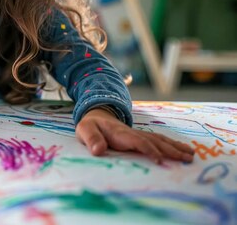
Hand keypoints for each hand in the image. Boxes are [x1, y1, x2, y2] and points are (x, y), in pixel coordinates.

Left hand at [75, 107, 194, 163]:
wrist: (95, 115)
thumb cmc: (90, 126)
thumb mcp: (85, 130)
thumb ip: (91, 139)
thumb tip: (98, 151)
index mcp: (120, 133)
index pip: (137, 142)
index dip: (149, 150)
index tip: (160, 160)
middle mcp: (133, 133)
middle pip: (154, 141)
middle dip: (171, 150)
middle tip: (187, 159)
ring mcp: (138, 134)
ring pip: (159, 140)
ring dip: (175, 147)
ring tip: (191, 155)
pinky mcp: (140, 137)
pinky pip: (158, 140)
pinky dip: (171, 145)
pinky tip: (182, 150)